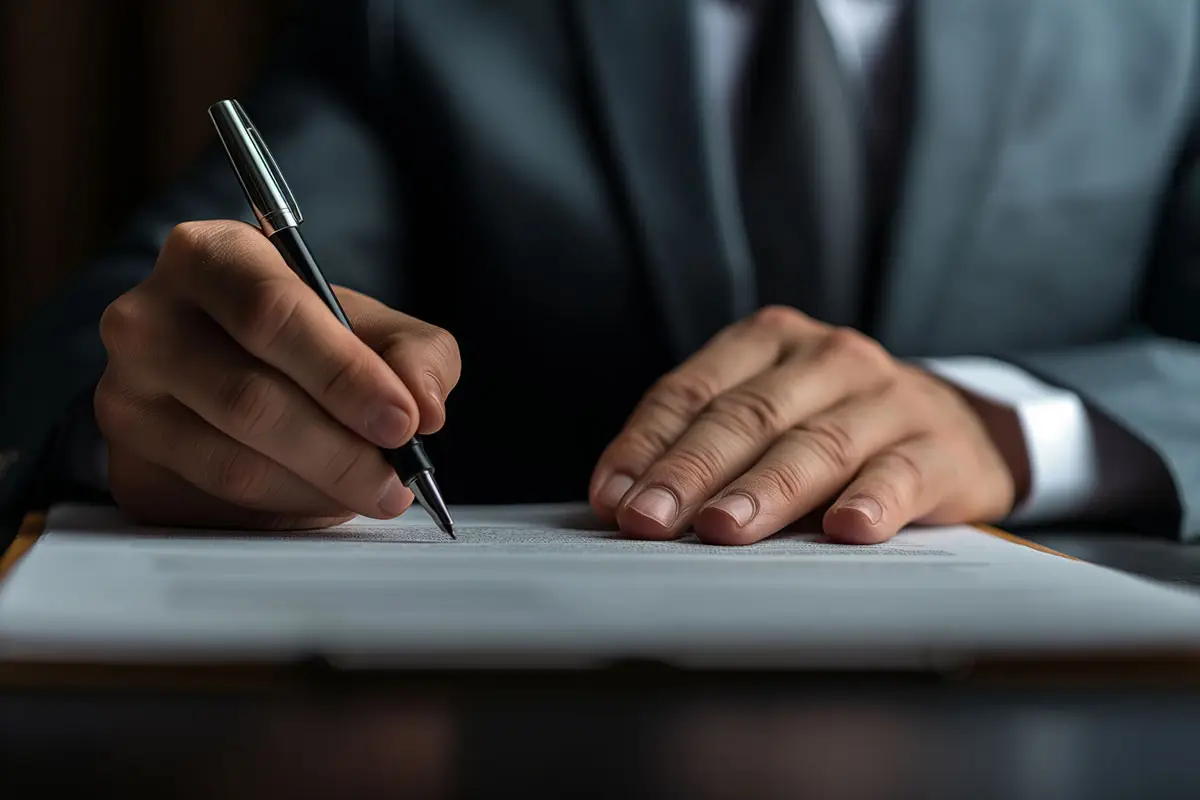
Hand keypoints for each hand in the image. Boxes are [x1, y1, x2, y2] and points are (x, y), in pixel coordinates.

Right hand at [96, 220, 460, 528]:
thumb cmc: (307, 345)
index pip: (271, 312)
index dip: (343, 373)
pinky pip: (219, 502)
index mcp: (209, 257)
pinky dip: (288, 509)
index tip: (402, 420)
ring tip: (378, 492)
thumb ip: (416, 354)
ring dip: (321, 487)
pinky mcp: (129, 466)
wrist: (235, 385)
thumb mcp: (375, 330)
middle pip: (249, 397)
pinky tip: (324, 497)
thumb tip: (425, 406)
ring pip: (234, 462)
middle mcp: (147, 319)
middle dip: (340, 448)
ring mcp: (125, 397)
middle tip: (397, 478)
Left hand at [589, 306, 1029, 544]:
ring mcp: (888, 398)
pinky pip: (901, 473)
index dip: (646, 445)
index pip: (692, 391)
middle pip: (746, 417)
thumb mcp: (765, 419)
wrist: (953, 428)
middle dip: (691, 472)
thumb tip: (621, 501)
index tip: (614, 497)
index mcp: (769, 340)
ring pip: (815, 445)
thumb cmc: (831, 427)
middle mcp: (827, 357)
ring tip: (723, 529)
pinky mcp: (939, 446)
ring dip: (764, 491)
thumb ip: (700, 446)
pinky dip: (873, 500)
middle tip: (651, 520)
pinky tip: (847, 527)